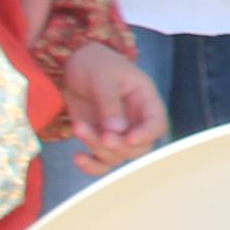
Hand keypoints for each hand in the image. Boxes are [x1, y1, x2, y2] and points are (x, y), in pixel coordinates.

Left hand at [59, 43, 165, 175]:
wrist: (73, 64)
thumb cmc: (94, 64)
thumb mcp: (103, 78)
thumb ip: (109, 103)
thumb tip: (116, 131)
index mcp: (145, 100)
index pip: (157, 124)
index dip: (146, 135)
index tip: (128, 138)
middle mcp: (135, 119)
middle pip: (138, 147)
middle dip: (119, 146)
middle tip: (101, 135)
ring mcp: (117, 131)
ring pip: (117, 155)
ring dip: (98, 149)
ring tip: (79, 128)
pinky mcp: (98, 137)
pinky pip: (101, 161)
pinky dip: (91, 165)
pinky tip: (77, 157)